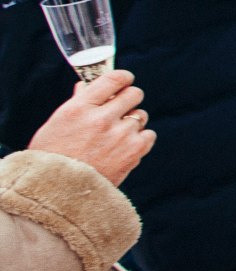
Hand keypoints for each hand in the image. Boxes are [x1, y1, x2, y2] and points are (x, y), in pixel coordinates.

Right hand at [27, 70, 154, 185]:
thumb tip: (85, 85)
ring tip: (115, 135)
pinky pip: (148, 135)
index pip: (113, 79)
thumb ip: (75, 103)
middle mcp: (101, 118)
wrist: (58, 193)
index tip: (125, 80)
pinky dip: (140, 139)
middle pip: (134, 93)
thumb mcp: (56, 125)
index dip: (123, 78)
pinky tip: (125, 146)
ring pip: (141, 115)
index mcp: (79, 108)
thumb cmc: (52, 157)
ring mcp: (119, 135)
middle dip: (129, 98)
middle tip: (122, 107)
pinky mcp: (133, 151)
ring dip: (132, 122)